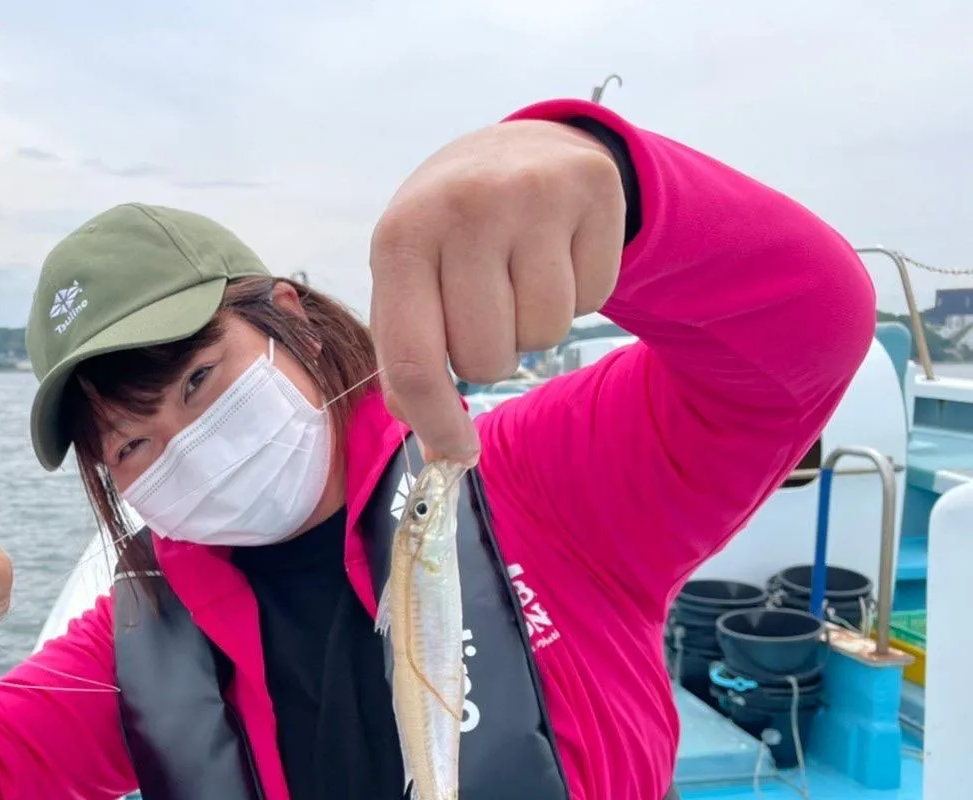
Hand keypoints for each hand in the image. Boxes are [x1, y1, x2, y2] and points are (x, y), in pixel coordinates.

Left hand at [369, 119, 625, 463]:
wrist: (517, 149)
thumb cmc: (450, 235)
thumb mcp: (408, 279)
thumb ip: (409, 360)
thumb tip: (440, 449)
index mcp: (400, 237)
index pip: (415, 361)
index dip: (436, 423)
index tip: (456, 454)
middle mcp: (464, 207)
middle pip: (484, 360)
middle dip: (487, 356)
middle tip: (484, 307)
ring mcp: (533, 193)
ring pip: (543, 335)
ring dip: (532, 327)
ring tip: (517, 276)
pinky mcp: (595, 188)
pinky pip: (593, 299)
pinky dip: (576, 295)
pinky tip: (555, 254)